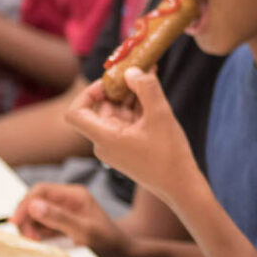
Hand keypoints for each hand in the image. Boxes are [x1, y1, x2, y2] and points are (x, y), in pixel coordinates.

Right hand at [11, 183, 128, 256]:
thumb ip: (59, 218)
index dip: (25, 204)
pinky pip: (40, 223)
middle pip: (34, 201)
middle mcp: (66, 198)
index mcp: (74, 194)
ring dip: (31, 227)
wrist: (117, 247)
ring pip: (34, 214)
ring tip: (39, 242)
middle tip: (30, 238)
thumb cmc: (106, 238)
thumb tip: (33, 205)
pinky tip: (46, 241)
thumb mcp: (83, 229)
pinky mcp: (59, 219)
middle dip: (27, 219)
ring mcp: (62, 208)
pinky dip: (38, 232)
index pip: (41, 190)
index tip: (16, 221)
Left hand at [63, 69, 195, 201]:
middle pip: (100, 109)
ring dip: (130, 96)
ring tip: (149, 77)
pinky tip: (153, 96)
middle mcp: (104, 143)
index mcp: (104, 137)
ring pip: (116, 115)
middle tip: (136, 70)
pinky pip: (127, 124)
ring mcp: (116, 147)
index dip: (87, 93)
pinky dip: (137, 109)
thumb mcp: (161, 116)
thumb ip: (146, 88)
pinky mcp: (128, 149)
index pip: (75, 113)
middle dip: (118, 88)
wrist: (181, 187)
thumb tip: (131, 70)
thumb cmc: (169, 156)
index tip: (110, 82)